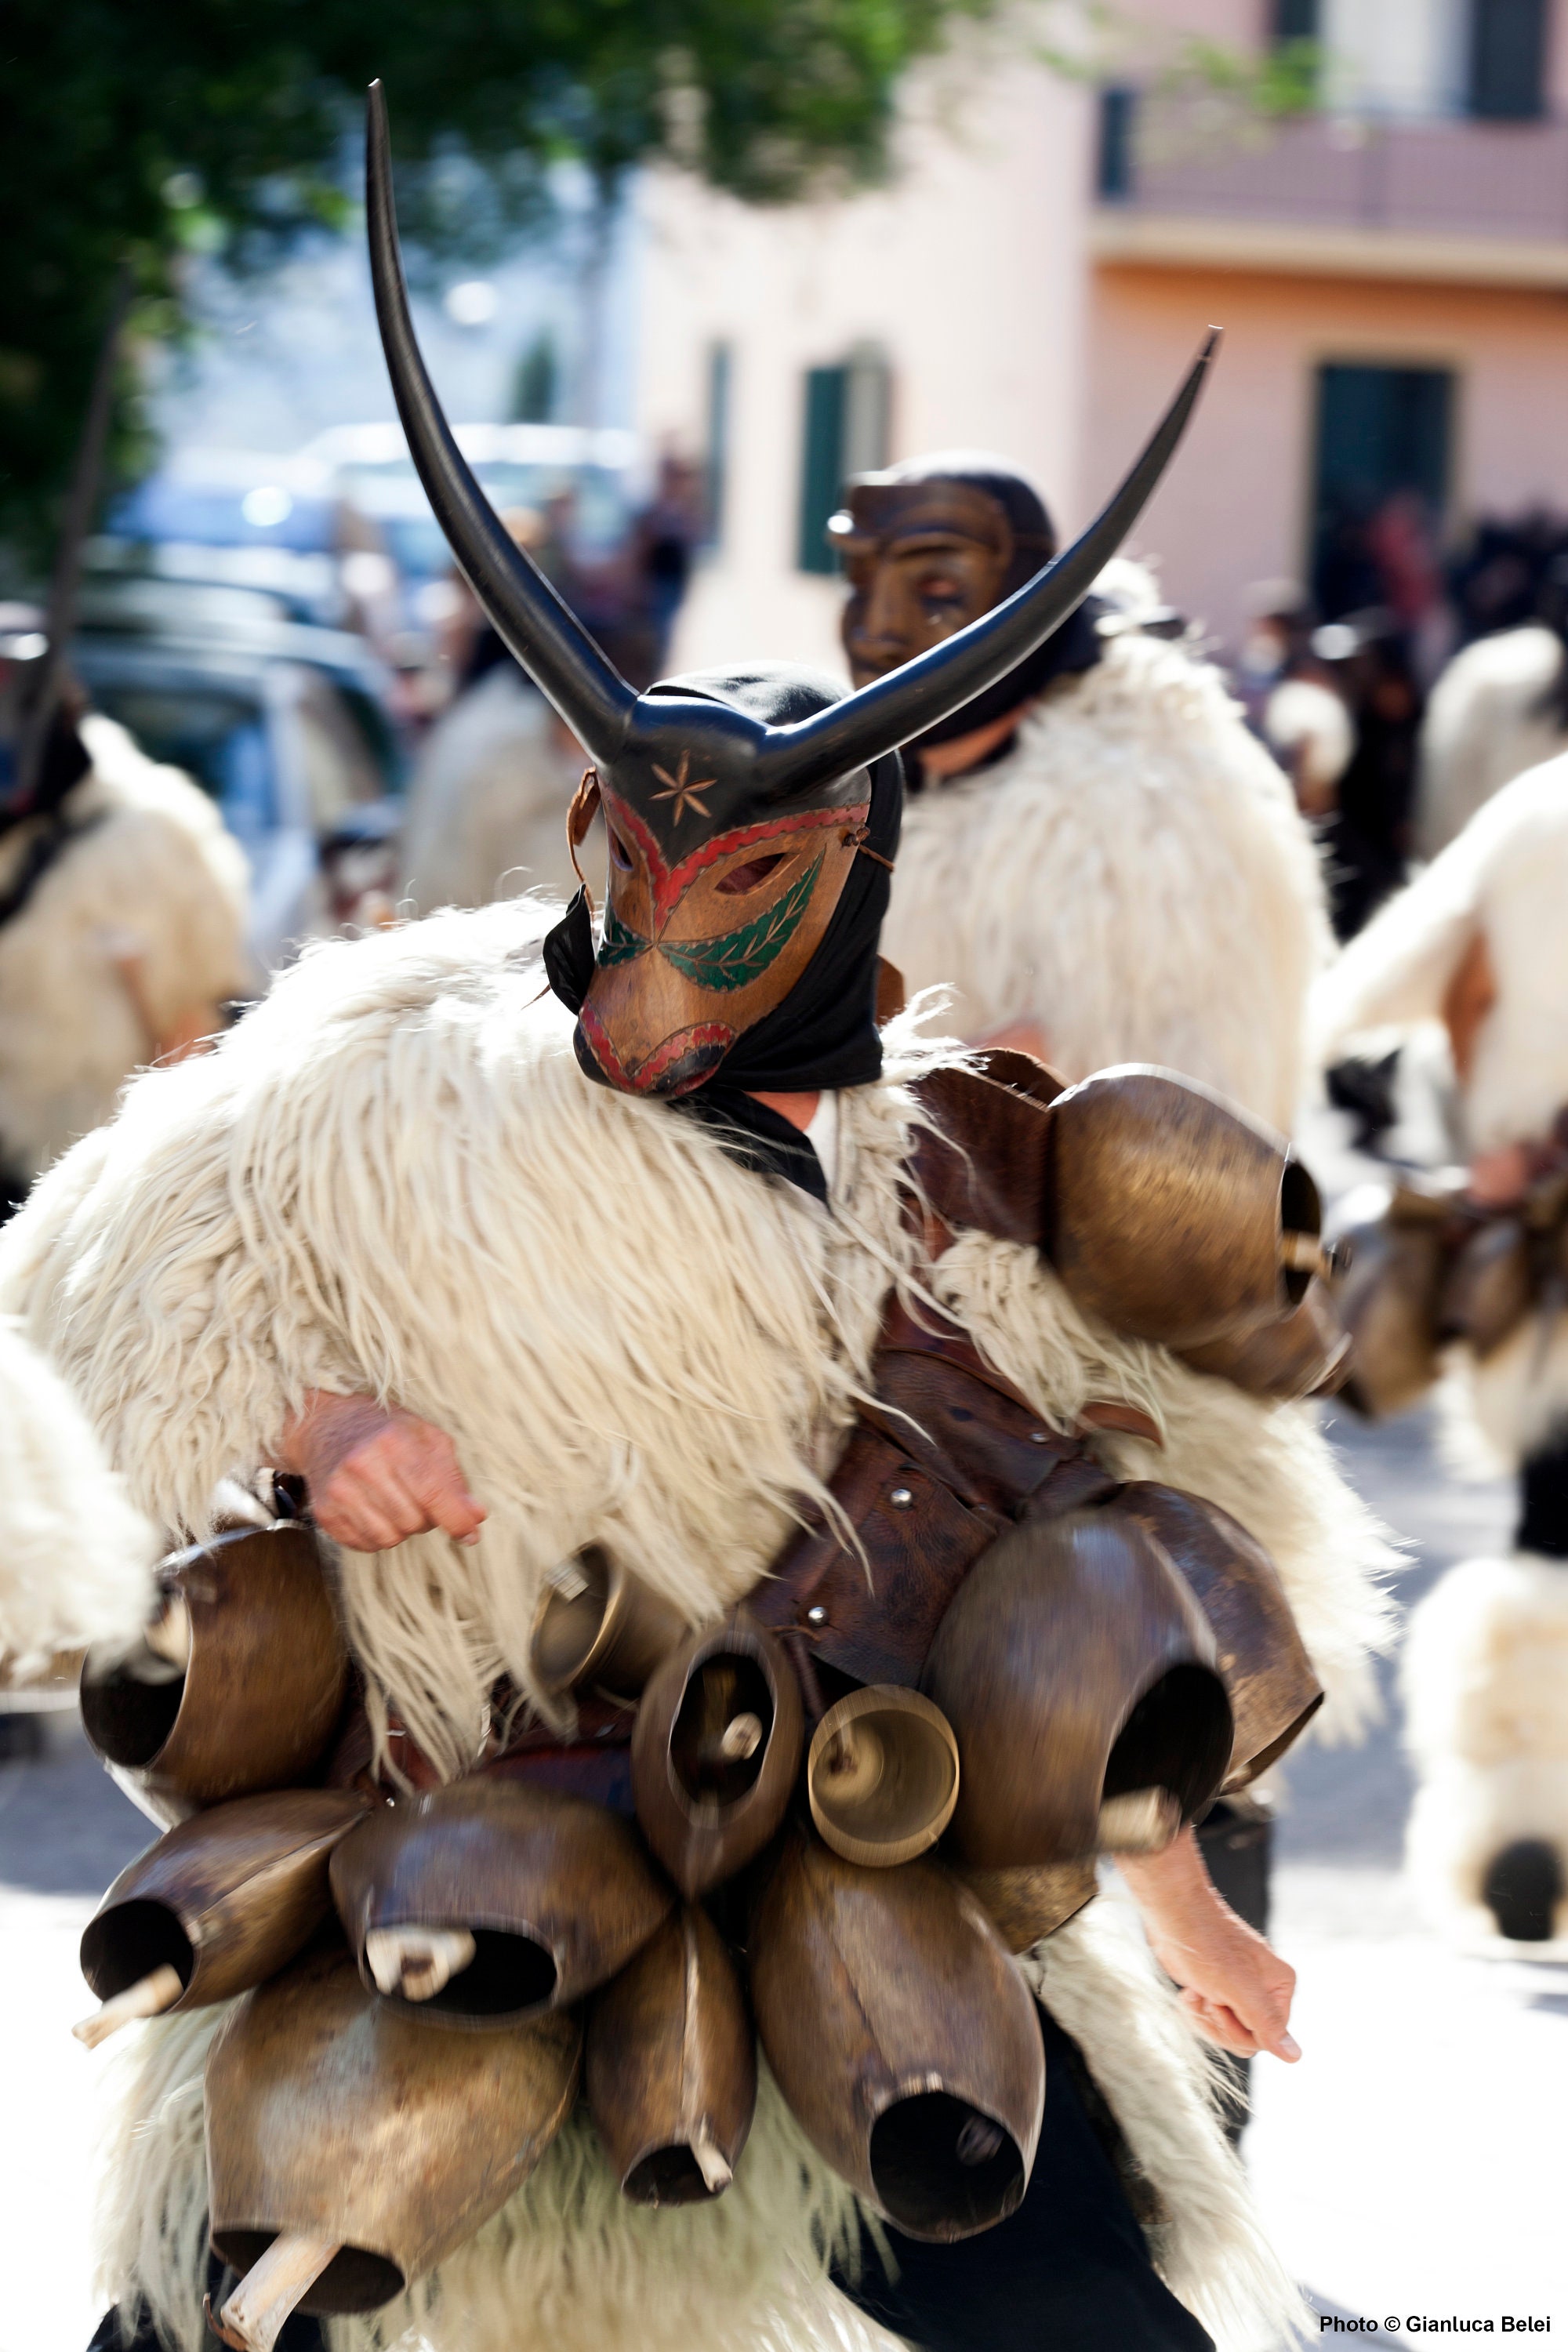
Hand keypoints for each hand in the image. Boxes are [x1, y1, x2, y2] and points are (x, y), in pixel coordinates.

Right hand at [276, 1389, 484, 1552]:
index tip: (471, 1535)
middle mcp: (363, 1464)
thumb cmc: (387, 1431)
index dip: (456, 1519)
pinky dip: (378, 1536)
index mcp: (394, 1441)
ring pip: (389, 1538)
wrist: (328, 1426)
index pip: (432, 1492)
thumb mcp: (427, 1438)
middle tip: (418, 1498)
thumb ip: (454, 1478)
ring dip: (401, 1529)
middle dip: (426, 1518)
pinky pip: (365, 1545)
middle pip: (413, 1522)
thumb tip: (476, 1517)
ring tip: (395, 1503)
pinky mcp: (324, 1511)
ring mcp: (340, 1489)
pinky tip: (374, 1511)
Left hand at [1117, 1828, 1299, 2061]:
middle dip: (1221, 2025)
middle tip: (1209, 1999)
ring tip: (1197, 1992)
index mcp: (1280, 1986)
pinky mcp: (1216, 1991)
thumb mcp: (1240, 1989)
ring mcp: (1239, 1991)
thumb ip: (1267, 2023)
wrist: (1173, 1915)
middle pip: (1248, 2039)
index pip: (1270, 2037)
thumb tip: (1295, 2057)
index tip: (1223, 2006)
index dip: (1242, 2031)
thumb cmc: (1207, 1946)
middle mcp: (1264, 1990)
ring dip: (1205, 2018)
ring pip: (1226, 2033)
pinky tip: (1189, 1991)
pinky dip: (1196, 2010)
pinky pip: (1211, 2022)